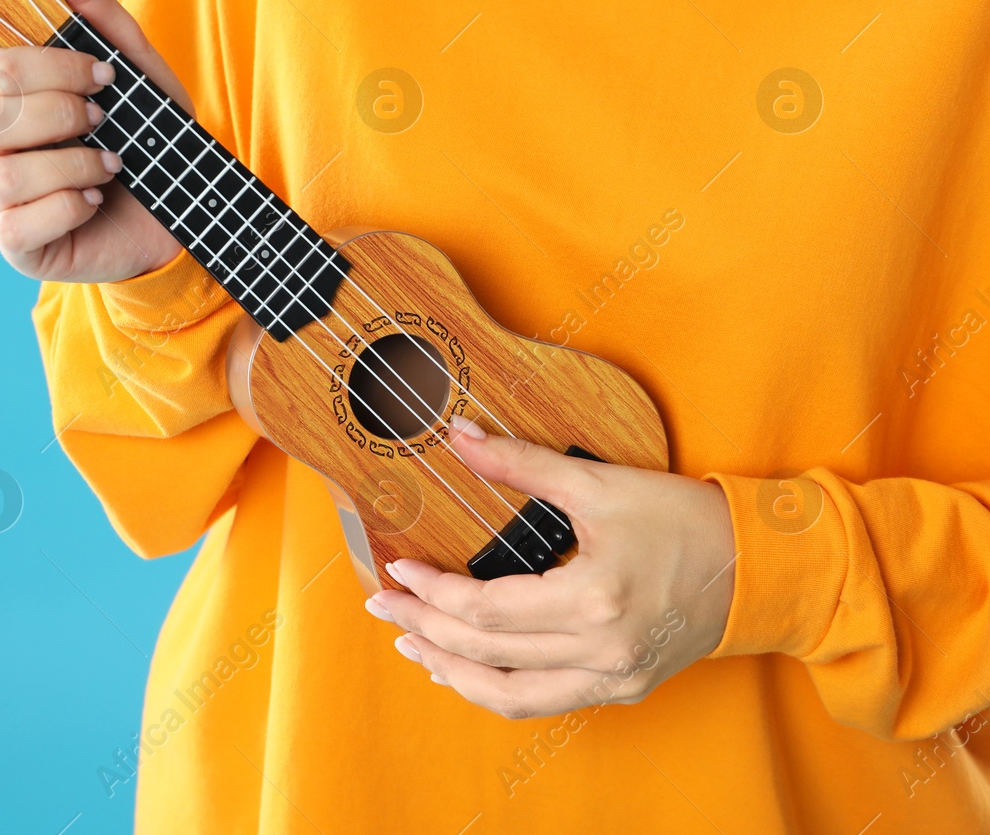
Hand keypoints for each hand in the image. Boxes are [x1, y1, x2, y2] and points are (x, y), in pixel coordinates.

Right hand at [0, 0, 184, 282]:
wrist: (188, 211)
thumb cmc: (150, 138)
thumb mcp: (132, 63)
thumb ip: (90, 0)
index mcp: (11, 99)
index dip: (46, 67)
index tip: (102, 74)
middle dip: (59, 111)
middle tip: (105, 118)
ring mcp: (0, 199)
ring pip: (0, 170)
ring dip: (71, 162)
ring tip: (112, 166)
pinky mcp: (17, 246)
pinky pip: (15, 223)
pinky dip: (66, 206)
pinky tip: (96, 201)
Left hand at [365, 423, 737, 718]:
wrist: (755, 567)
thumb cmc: (683, 519)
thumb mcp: (599, 483)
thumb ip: (522, 463)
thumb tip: (460, 435)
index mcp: (593, 601)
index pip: (485, 609)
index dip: (432, 591)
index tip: (396, 570)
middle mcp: (600, 652)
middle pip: (486, 654)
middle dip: (425, 628)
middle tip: (381, 605)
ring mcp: (610, 678)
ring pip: (508, 695)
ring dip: (451, 671)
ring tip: (411, 644)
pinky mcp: (619, 688)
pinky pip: (540, 702)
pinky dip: (494, 689)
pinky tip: (463, 671)